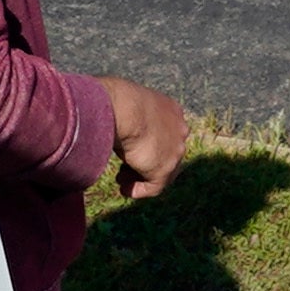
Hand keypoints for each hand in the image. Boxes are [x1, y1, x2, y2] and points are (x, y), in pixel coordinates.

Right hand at [102, 75, 189, 201]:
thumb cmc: (116, 100)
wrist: (123, 108)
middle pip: (164, 153)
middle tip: (124, 168)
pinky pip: (155, 186)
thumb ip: (128, 119)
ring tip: (121, 181)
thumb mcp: (126, 107)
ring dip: (140, 177)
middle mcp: (179, 129)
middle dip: (145, 162)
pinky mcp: (166, 168)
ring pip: (161, 170)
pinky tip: (125, 190)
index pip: (164, 132)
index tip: (130, 148)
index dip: (146, 143)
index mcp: (171, 110)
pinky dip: (139, 189)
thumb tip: (111, 124)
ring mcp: (176, 149)